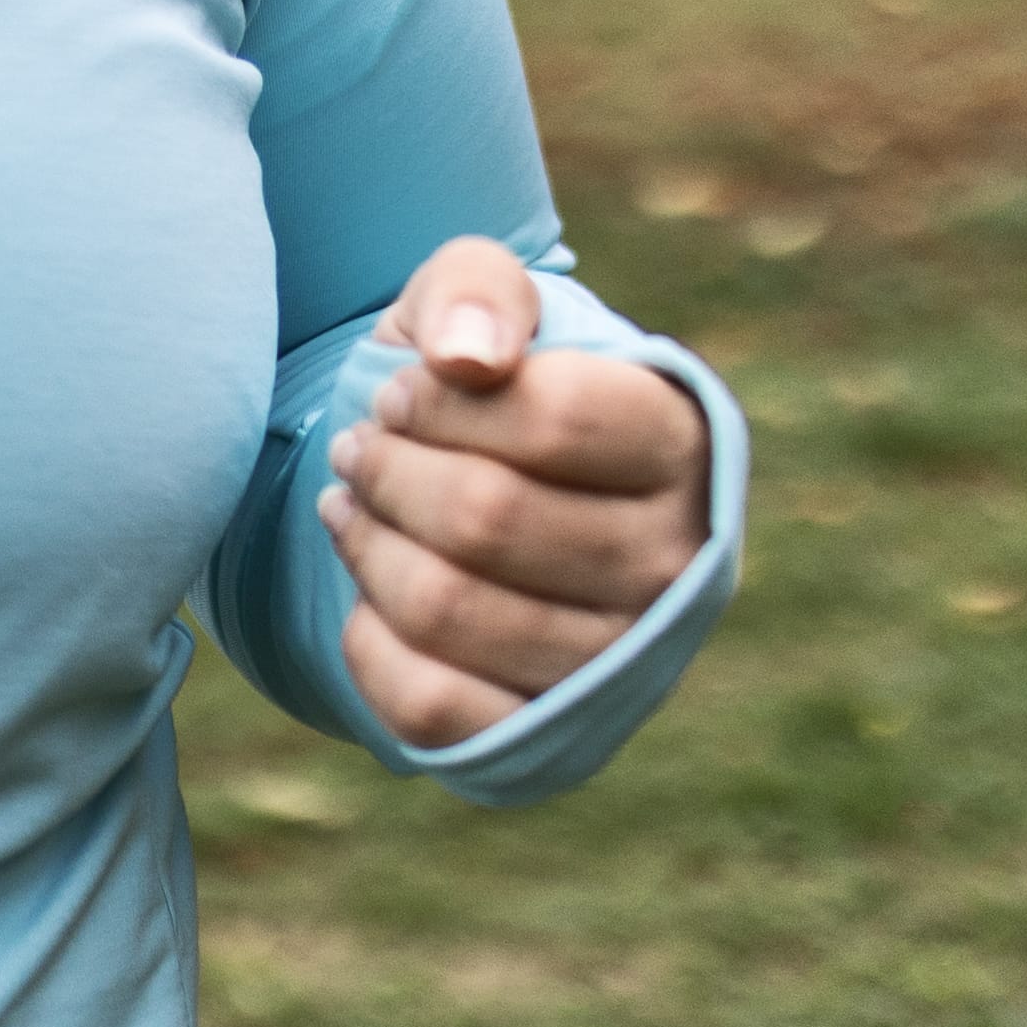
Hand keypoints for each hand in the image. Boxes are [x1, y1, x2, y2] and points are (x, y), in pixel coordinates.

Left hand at [316, 233, 709, 746]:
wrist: (477, 492)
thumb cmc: (486, 385)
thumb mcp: (478, 299)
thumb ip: (477, 291)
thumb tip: (467, 357)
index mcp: (678, 441)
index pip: (557, 417)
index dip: (443, 402)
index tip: (398, 392)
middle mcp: (672, 562)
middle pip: (487, 518)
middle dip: (388, 473)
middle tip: (355, 450)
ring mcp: (617, 661)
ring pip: (448, 611)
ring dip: (367, 545)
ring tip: (348, 506)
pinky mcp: (551, 736)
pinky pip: (431, 706)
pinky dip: (369, 643)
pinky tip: (367, 591)